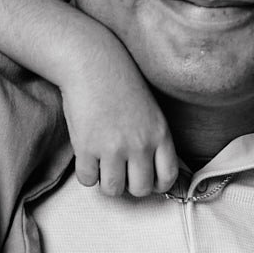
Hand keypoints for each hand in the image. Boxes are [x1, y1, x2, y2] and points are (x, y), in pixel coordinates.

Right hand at [49, 16, 180, 199]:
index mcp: (160, 135)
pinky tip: (87, 155)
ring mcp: (113, 148)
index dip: (156, 184)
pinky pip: (88, 180)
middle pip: (140, 189)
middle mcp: (140, 144)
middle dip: (129, 184)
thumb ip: (157, 141)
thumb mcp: (151, 112)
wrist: (91, 62)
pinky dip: (86, 172)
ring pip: (113, 190)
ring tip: (102, 163)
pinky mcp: (86, 147)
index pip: (167, 178)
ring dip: (106, 181)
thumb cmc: (121, 85)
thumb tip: (160, 175)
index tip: (145, 177)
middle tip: (120, 169)